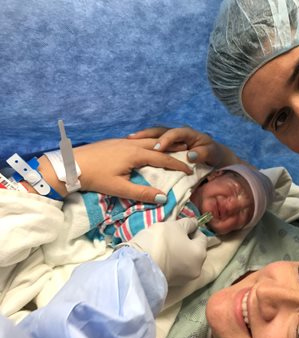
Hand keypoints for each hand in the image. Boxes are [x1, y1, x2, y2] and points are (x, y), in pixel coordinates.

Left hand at [73, 138, 192, 202]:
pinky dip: (150, 142)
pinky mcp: (115, 141)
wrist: (70, 164)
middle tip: (187, 152)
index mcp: (136, 154)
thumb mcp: (119, 188)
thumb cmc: (95, 177)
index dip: (177, 165)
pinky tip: (148, 146)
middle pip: (158, 144)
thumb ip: (142, 193)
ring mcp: (123, 141)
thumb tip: (164, 198)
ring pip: (148, 139)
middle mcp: (132, 144)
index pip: (163, 159)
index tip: (190, 169)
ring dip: (162, 143)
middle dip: (174, 148)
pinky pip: (139, 139)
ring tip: (172, 147)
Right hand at [126, 217, 208, 284]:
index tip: (180, 226)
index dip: (192, 229)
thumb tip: (194, 224)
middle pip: (194, 251)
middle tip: (171, 236)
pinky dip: (171, 262)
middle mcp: (197, 269)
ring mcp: (184, 279)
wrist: (139, 265)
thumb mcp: (175, 225)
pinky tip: (160, 256)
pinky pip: (175, 269)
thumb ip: (188, 224)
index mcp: (200, 254)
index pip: (201, 237)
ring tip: (164, 246)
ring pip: (185, 260)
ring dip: (178, 253)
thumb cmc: (161, 241)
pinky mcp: (172, 284)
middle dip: (186, 242)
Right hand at [128, 125, 241, 167]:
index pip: (175, 133)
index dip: (166, 140)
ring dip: (142, 137)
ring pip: (155, 135)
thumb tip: (190, 157)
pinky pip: (154, 142)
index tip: (158, 149)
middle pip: (160, 131)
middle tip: (132, 140)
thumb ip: (202, 154)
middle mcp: (179, 133)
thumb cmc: (214, 155)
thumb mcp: (211, 154)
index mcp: (189, 133)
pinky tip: (132, 149)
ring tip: (127, 142)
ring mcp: (173, 138)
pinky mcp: (169, 144)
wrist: (217, 156)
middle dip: (146, 134)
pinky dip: (144, 144)